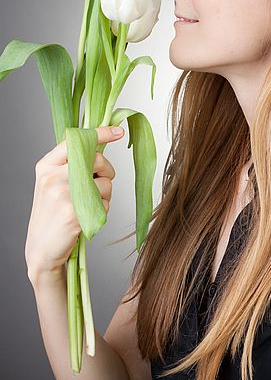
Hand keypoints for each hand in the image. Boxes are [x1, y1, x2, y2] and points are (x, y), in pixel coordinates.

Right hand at [25, 126, 124, 280]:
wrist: (42, 248)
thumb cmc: (53, 212)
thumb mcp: (53, 182)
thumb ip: (71, 164)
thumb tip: (100, 144)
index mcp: (46, 165)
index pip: (76, 140)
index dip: (100, 133)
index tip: (118, 132)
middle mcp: (53, 176)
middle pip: (97, 159)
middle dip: (107, 170)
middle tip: (102, 181)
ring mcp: (63, 194)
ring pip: (105, 182)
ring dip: (106, 194)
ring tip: (90, 204)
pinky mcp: (75, 213)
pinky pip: (105, 203)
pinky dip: (104, 209)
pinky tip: (89, 216)